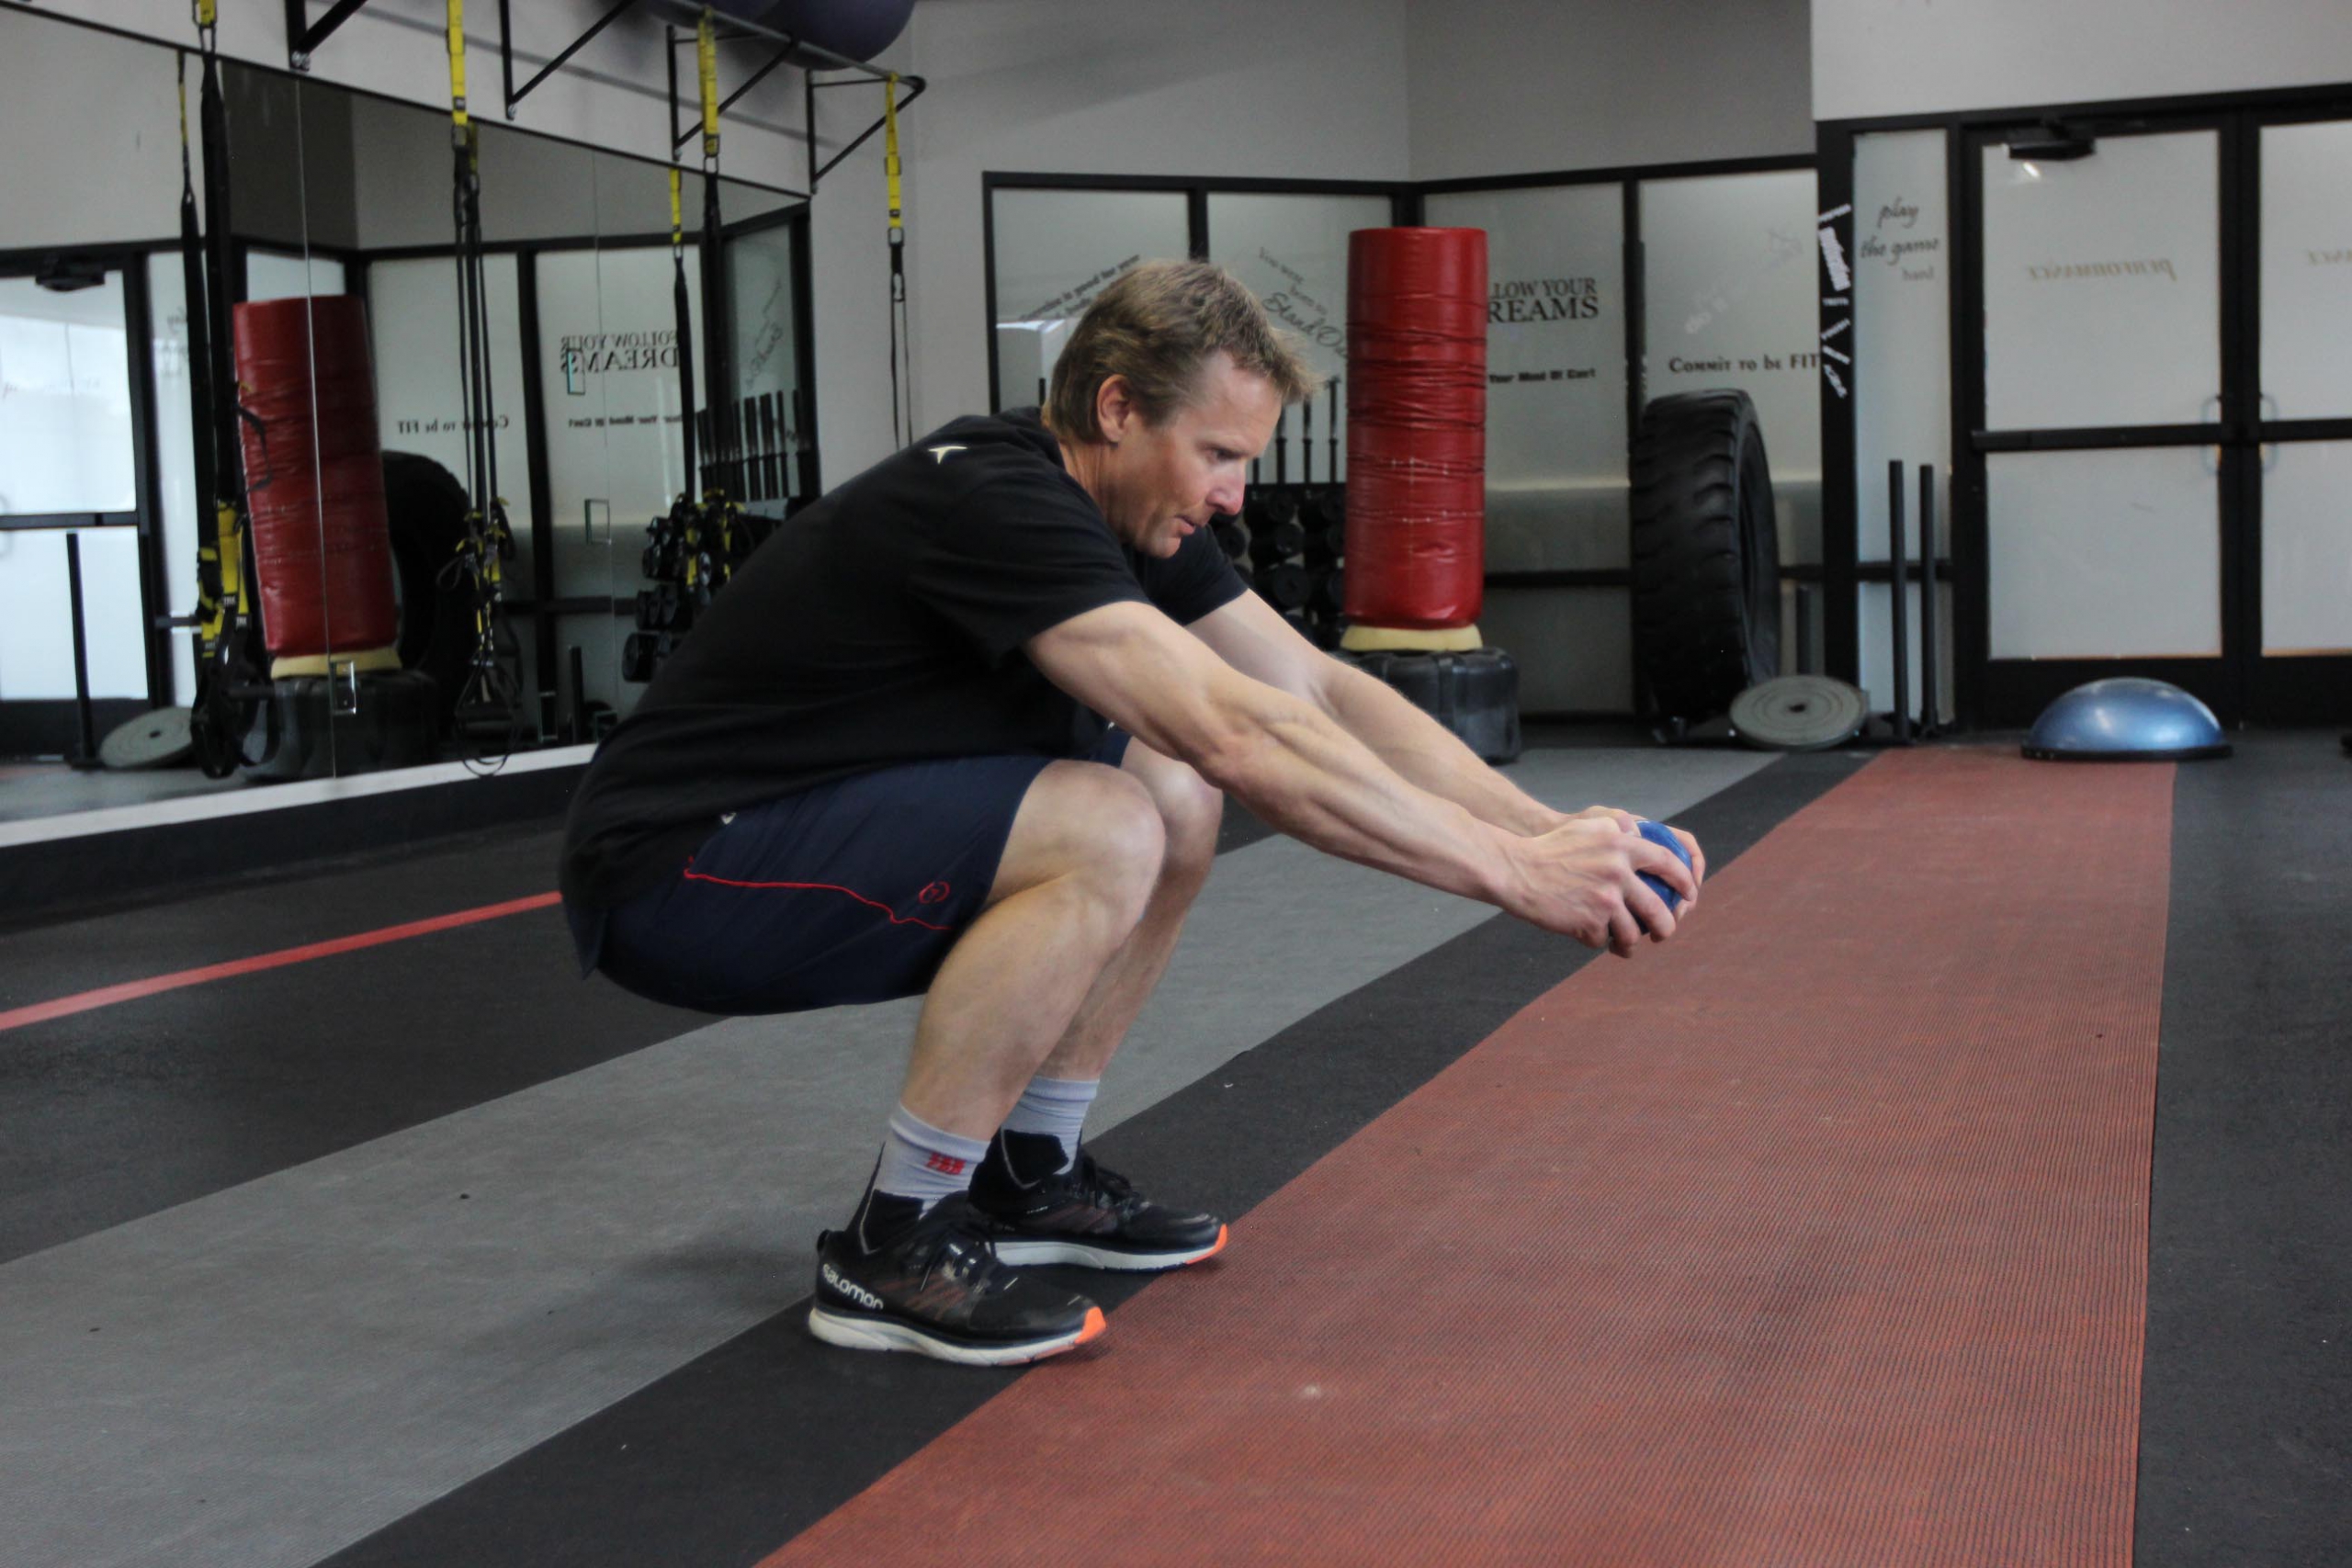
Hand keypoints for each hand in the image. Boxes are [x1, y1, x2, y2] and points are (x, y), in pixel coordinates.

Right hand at [1499, 816, 1700, 956]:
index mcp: (1621, 845)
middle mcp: (1618, 871)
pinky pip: (1602, 940)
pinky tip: (1586, 934)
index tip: (1689, 894)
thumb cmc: (1549, 849)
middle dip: (1666, 927)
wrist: (1515, 870)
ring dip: (1630, 943)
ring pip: (1632, 932)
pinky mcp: (1589, 922)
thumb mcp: (1587, 829)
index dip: (1684, 881)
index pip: (1667, 863)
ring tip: (1624, 946)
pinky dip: (1596, 940)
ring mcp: (1604, 899)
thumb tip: (1642, 839)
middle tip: (1663, 932)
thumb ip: (1617, 833)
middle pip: (1658, 909)